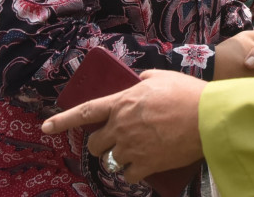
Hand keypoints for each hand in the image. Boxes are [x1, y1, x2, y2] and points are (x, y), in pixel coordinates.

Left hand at [42, 70, 203, 182]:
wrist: (208, 117)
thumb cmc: (188, 93)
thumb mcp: (162, 77)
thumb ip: (144, 80)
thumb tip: (139, 81)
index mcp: (122, 102)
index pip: (84, 112)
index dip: (62, 121)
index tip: (45, 128)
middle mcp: (120, 126)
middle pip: (94, 144)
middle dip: (102, 144)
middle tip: (117, 141)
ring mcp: (131, 148)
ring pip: (111, 161)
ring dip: (121, 158)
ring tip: (140, 150)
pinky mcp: (145, 165)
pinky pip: (128, 175)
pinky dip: (134, 172)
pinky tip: (147, 163)